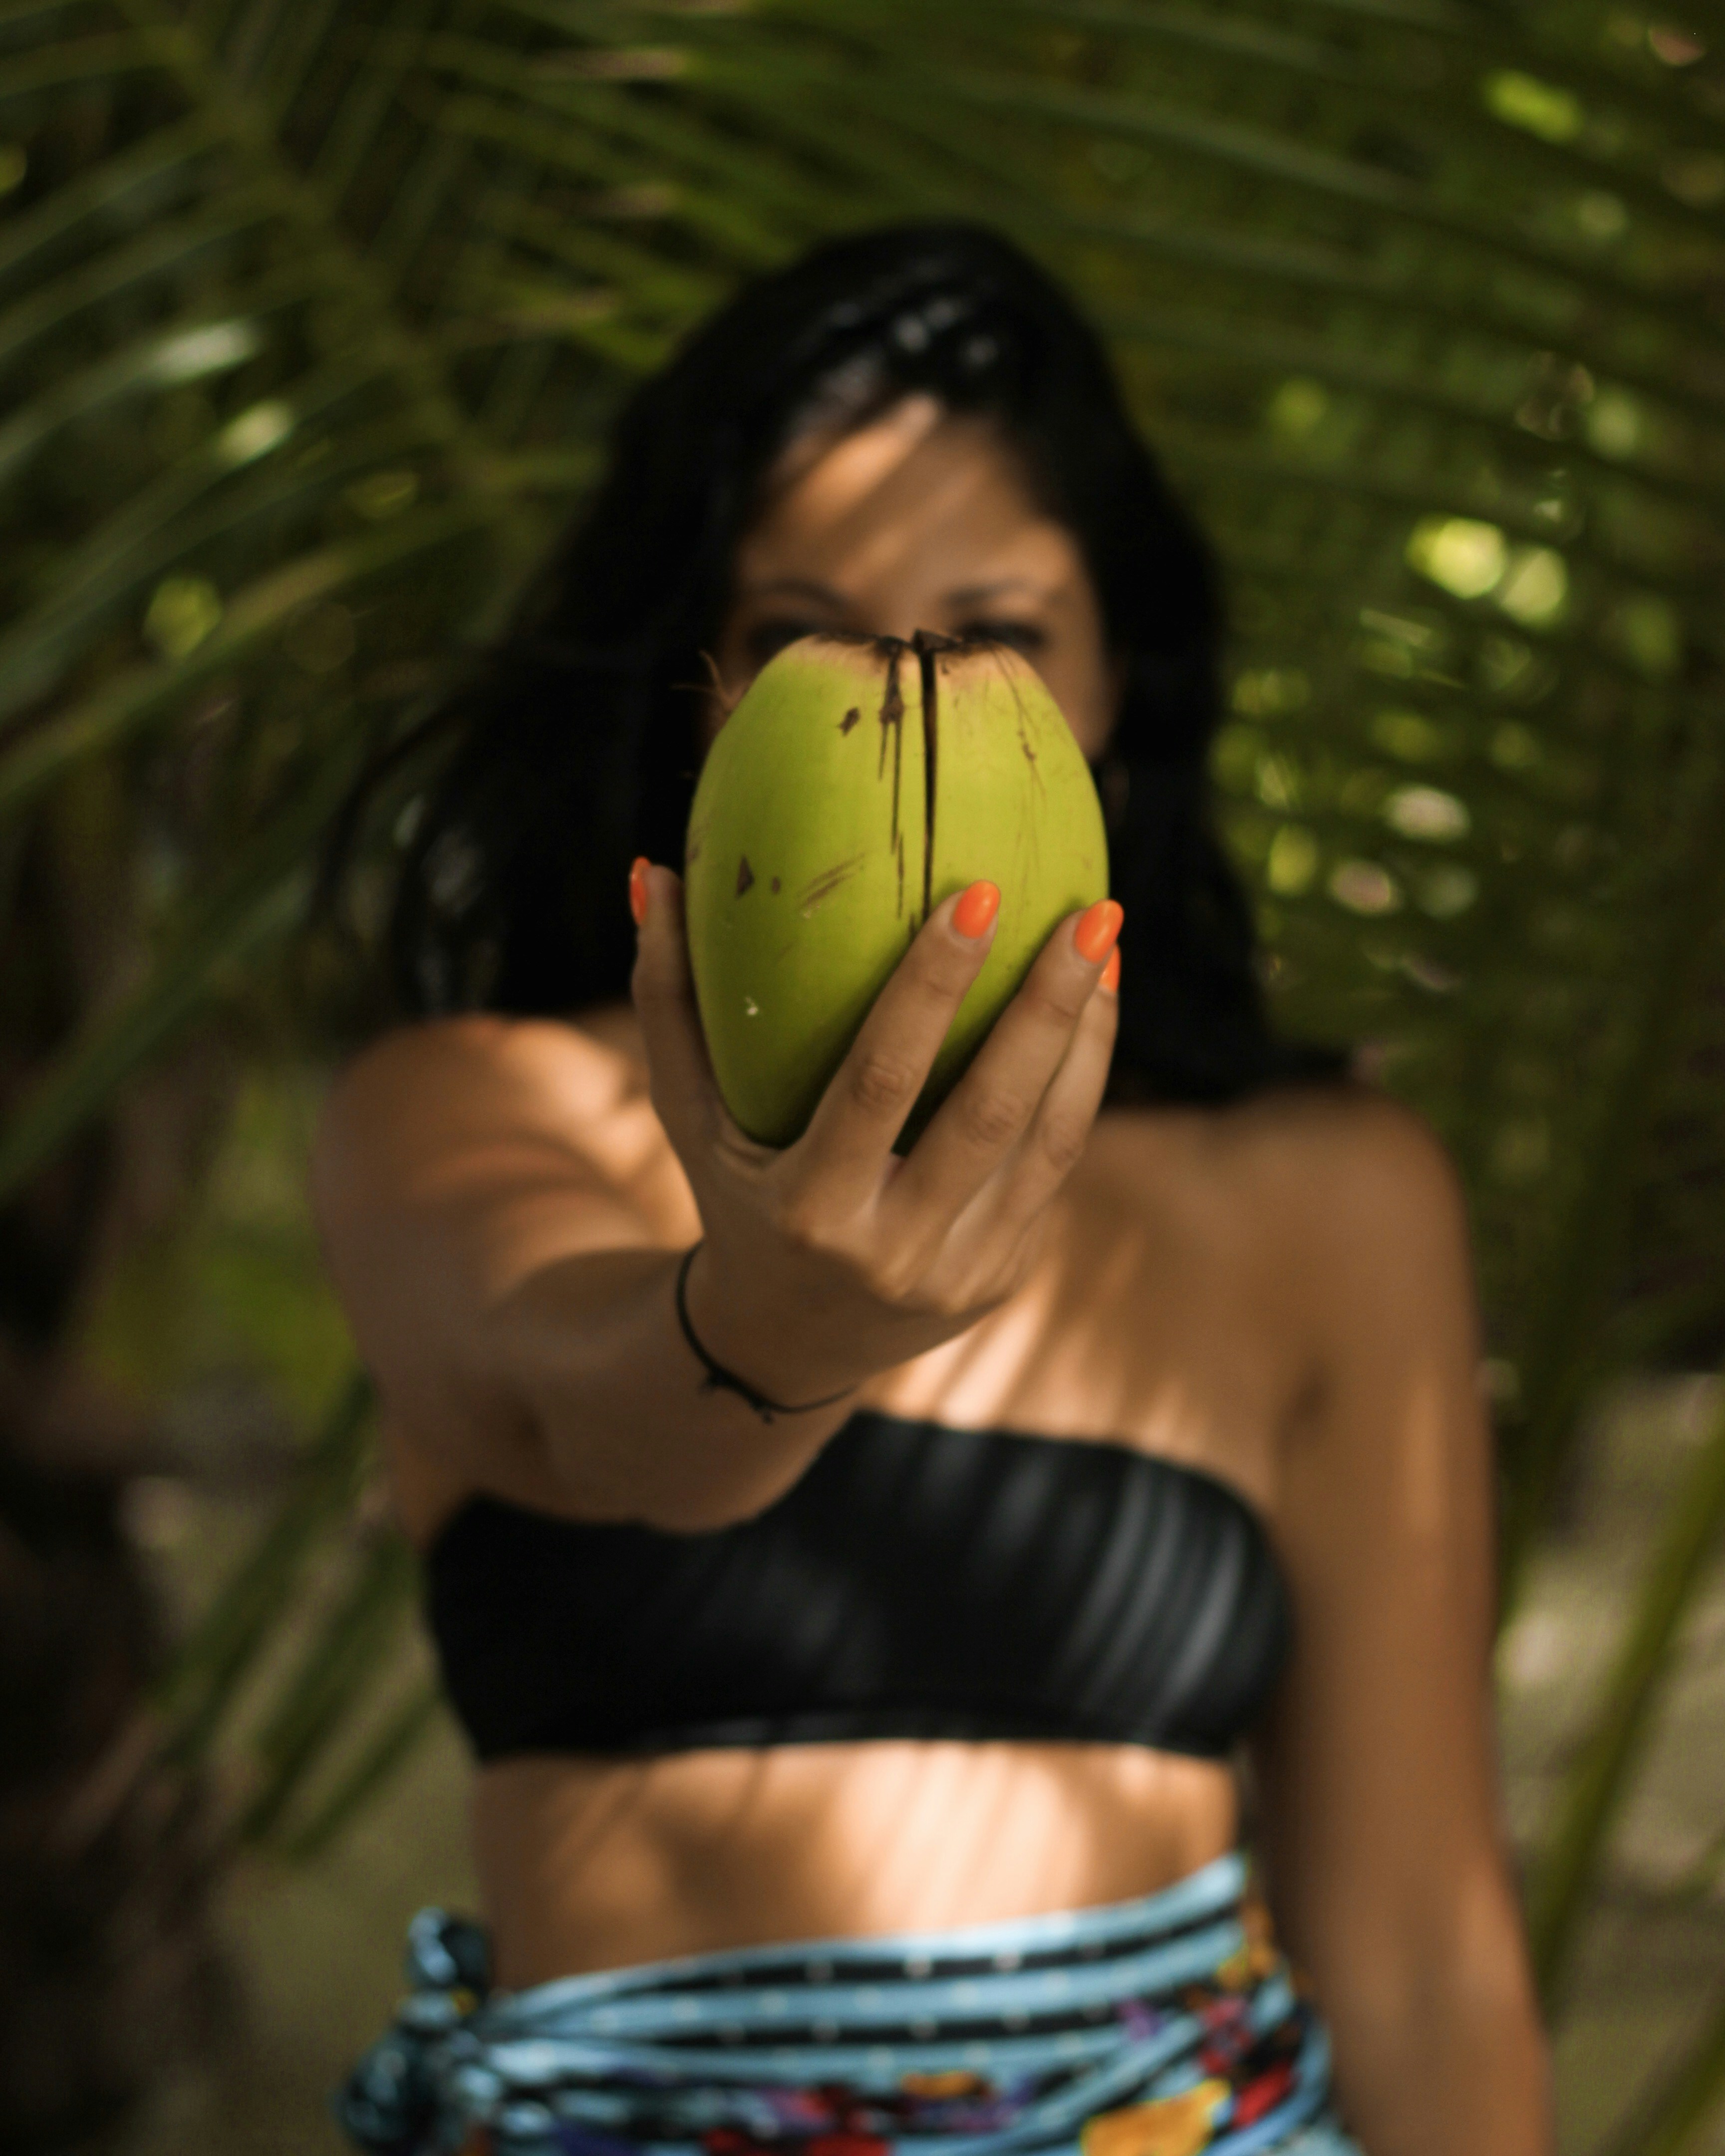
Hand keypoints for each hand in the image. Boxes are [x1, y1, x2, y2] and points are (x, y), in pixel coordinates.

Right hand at [629, 862, 1121, 1403]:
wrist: (784, 1347)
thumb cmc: (731, 1196)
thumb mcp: (686, 1117)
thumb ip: (666, 1001)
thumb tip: (656, 872)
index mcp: (810, 1208)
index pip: (881, 1082)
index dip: (931, 989)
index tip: (975, 895)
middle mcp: (892, 1250)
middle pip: (989, 1114)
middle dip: (1047, 1007)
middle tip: (1089, 912)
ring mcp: (960, 1272)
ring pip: (1051, 1143)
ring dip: (1088, 1039)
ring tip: (1106, 944)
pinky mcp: (1005, 1276)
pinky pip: (1055, 1167)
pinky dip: (1081, 1083)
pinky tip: (1093, 1009)